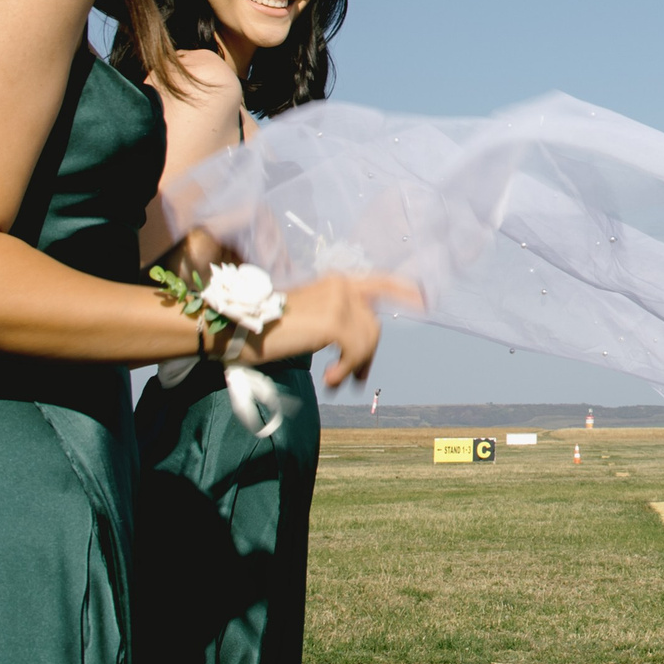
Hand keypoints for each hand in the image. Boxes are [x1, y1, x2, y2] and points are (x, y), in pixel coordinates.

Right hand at [252, 274, 420, 387]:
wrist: (238, 328)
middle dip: (368, 354)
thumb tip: (358, 346)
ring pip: (367, 340)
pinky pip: (355, 353)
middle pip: (373, 325)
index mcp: (336, 282)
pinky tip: (330, 380)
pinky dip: (346, 371)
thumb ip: (336, 320)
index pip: (380, 282)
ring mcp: (339, 302)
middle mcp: (341, 286)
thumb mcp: (309, 317)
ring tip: (339, 381)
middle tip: (356, 378)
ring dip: (355, 366)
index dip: (405, 292)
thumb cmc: (267, 327)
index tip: (425, 302)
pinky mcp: (334, 322)